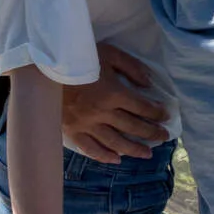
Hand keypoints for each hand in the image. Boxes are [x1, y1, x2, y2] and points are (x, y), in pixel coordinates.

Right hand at [60, 43, 168, 162]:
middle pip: (132, 126)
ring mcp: (87, 125)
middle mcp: (103, 113)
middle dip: (152, 132)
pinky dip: (105, 156)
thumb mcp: (110, 54)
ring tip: (147, 154)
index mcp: (114, 93)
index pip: (141, 107)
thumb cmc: (80, 59)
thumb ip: (131, 67)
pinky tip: (117, 159)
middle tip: (164, 136)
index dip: (156, 113)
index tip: (166, 116)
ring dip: (134, 149)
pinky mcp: (73, 132)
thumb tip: (148, 83)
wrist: (47, 69)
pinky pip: (91, 149)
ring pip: (115, 142)